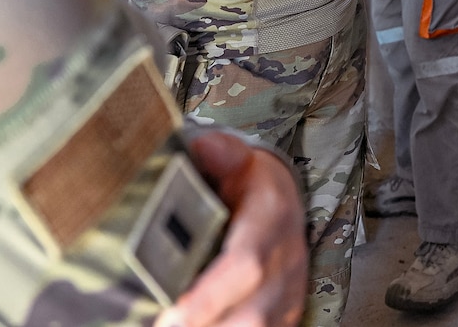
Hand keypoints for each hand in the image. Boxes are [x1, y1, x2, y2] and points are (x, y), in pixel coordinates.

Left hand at [163, 131, 305, 326]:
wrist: (284, 206)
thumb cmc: (250, 185)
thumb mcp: (238, 159)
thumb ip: (221, 154)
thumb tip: (204, 148)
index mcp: (272, 220)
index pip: (246, 264)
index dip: (209, 297)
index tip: (169, 317)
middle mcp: (287, 265)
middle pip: (252, 315)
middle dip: (204, 325)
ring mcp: (288, 298)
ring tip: (169, 326)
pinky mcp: (282, 319)